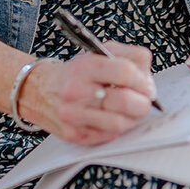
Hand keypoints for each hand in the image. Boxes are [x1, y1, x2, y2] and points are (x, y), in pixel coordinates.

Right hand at [21, 42, 155, 144]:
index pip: (125, 72)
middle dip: (142, 103)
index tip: (146, 85)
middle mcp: (75, 91)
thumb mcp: (101, 52)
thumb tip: (149, 81)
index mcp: (85, 66)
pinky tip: (111, 117)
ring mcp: (73, 115)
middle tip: (143, 101)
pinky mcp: (74, 135)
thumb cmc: (77, 72)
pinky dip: (116, 128)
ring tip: (128, 111)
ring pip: (119, 123)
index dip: (143, 81)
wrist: (41, 90)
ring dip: (131, 118)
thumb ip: (131, 57)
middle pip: (124, 101)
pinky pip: (108, 136)